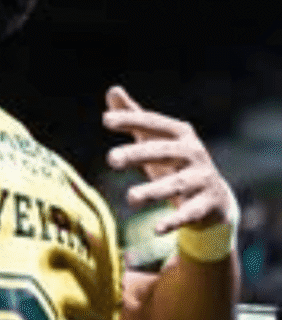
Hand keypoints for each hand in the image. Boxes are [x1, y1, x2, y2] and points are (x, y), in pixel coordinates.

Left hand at [104, 85, 237, 232]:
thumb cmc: (174, 164)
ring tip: (130, 198)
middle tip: (111, 158)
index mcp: (180, 134)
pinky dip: (173, 221)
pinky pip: (189, 214)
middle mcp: (194, 153)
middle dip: (138, 154)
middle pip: (163, 152)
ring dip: (154, 191)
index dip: (131, 120)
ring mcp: (202, 179)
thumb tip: (113, 90)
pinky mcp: (207, 205)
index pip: (152, 123)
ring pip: (176, 185)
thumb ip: (135, 117)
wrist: (213, 199)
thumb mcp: (155, 140)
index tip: (106, 120)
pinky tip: (156, 229)